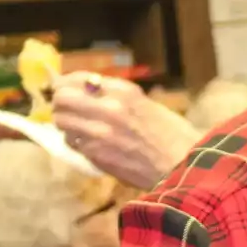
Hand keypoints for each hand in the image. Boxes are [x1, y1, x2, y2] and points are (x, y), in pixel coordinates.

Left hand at [51, 74, 201, 189]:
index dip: (67, 85)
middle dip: (62, 105)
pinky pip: (73, 144)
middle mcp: (107, 107)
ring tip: (81, 131)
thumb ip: (117, 98)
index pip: (77, 79)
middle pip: (61, 98)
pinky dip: (79, 145)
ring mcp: (99, 132)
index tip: (68, 91)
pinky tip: (94, 147)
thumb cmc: (174, 136)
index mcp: (123, 91)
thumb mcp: (148, 105)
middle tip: (69, 112)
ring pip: (61, 122)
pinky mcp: (95, 154)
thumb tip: (88, 93)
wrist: (184, 167)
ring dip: (68, 126)